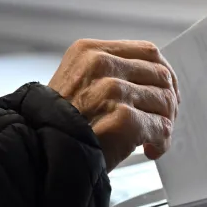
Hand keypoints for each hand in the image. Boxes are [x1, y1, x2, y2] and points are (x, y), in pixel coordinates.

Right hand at [48, 39, 179, 171]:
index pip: (148, 52)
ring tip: (154, 139)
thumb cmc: (58, 126)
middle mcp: (101, 65)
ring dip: (165, 123)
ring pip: (164, 101)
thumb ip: (110, 75)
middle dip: (168, 102)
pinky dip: (161, 141)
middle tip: (163, 121)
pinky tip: (151, 150)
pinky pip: (161, 127)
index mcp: (90, 51)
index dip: (164, 74)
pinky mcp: (123, 118)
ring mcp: (112, 90)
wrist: (38, 154)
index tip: (167, 92)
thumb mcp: (78, 84)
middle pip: (161, 75)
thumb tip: (155, 82)